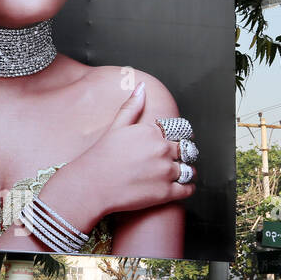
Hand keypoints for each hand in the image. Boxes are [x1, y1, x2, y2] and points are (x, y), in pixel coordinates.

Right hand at [38, 83, 193, 230]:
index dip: (180, 137)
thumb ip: (132, 107)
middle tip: (178, 160)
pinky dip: (188, 188)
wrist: (91, 186)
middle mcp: (162, 150)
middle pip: (186, 150)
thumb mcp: (116, 127)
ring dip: (187, 171)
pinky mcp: (166, 193)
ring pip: (190, 169)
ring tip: (180, 174)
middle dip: (184, 154)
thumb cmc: (100, 157)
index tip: (177, 142)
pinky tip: (182, 187)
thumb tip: (141, 87)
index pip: (180, 131)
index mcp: (153, 132)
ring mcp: (165, 172)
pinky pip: (188, 189)